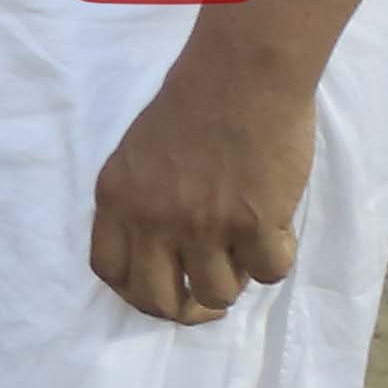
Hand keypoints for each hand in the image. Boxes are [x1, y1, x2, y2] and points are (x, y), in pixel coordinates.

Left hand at [86, 32, 323, 324]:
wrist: (240, 76)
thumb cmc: (192, 106)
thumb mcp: (137, 155)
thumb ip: (138, 204)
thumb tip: (158, 255)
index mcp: (116, 199)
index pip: (111, 272)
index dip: (139, 292)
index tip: (165, 290)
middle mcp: (152, 219)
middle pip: (158, 300)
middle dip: (186, 311)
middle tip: (210, 302)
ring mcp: (203, 225)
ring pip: (216, 293)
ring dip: (235, 280)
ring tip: (246, 249)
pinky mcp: (254, 224)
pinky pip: (267, 273)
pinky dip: (276, 259)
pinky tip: (276, 232)